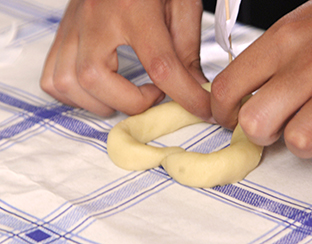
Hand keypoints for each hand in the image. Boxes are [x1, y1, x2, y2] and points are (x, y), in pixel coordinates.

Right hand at [40, 0, 211, 120]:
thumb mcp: (182, 4)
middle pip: (95, 78)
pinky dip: (75, 96)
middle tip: (155, 95)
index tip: (202, 109)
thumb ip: (187, 49)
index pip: (160, 64)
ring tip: (128, 95)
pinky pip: (52, 78)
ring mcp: (73, 26)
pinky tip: (100, 91)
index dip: (185, 95)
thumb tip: (194, 88)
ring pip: (68, 83)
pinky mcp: (63, 34)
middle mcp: (95, 18)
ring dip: (102, 103)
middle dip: (131, 102)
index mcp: (133, 7)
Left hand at [211, 0, 311, 166]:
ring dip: (301, 145)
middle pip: (256, 121)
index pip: (226, 88)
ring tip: (309, 131)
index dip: (221, 113)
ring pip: (300, 140)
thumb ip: (262, 60)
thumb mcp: (294, 27)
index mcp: (284, 40)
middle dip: (258, 134)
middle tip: (271, 127)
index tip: (229, 119)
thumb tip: (234, 94)